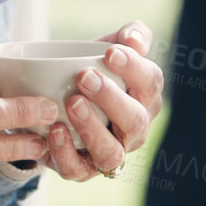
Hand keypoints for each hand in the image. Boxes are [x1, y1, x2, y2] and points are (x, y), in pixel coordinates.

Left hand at [43, 21, 164, 181]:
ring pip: (110, 152)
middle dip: (111, 98)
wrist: (54, 98)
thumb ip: (129, 35)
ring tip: (71, 103)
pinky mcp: (82, 169)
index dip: (134, 68)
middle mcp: (133, 129)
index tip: (110, 52)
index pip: (150, 83)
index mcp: (145, 97)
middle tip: (84, 76)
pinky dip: (65, 153)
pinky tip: (54, 130)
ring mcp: (110, 152)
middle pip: (135, 120)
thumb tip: (133, 39)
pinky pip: (77, 170)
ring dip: (91, 128)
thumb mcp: (107, 46)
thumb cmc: (91, 69)